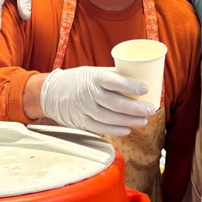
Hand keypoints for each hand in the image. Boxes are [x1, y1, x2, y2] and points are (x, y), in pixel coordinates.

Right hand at [40, 66, 154, 136]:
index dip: (130, 85)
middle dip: (135, 108)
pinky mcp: (82, 122)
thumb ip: (113, 76)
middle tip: (150, 109)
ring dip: (129, 121)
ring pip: (110, 118)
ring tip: (143, 120)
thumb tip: (139, 78)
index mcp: (93, 77)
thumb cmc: (78, 80)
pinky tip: (128, 129)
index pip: (113, 81)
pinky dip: (115, 130)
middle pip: (115, 103)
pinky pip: (101, 128)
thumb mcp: (94, 71)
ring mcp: (84, 110)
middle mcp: (88, 94)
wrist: (51, 93)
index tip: (145, 88)